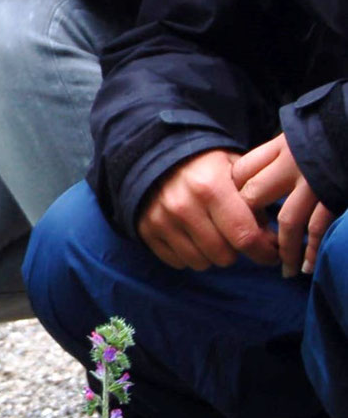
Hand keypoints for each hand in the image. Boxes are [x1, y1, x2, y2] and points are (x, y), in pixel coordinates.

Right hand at [136, 147, 279, 271]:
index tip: (270, 253)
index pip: (244, 236)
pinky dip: (189, 255)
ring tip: (213, 235)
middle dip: (236, 251)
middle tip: (236, 237)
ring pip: (201, 263)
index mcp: (210, 187)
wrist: (156, 155)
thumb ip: (256, 201)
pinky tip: (192, 237)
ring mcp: (162, 220)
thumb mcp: (235, 169)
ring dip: (212, 255)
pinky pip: (178, 262)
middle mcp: (184, 206)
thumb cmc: (205, 165)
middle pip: (224, 256)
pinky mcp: (147, 231)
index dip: (263, 251)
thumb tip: (269, 239)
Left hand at [233, 131, 333, 276]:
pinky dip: (310, 250)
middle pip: (254, 197)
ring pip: (287, 222)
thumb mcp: (296, 138)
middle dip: (251, 226)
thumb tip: (255, 183)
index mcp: (279, 147)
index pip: (241, 173)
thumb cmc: (328, 134)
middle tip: (256, 246)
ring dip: (285, 250)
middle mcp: (291, 163)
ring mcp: (313, 180)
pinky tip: (307, 265)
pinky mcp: (334, 193)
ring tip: (286, 269)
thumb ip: (276, 158)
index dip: (235, 197)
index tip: (240, 216)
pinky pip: (317, 227)